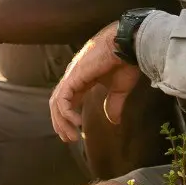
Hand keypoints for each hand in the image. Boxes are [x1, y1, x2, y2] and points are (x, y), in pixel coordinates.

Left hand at [50, 23, 141, 142]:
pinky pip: (63, 98)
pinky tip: (77, 123)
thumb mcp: (119, 89)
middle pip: (57, 103)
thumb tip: (113, 121)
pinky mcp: (74, 76)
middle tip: (70, 139)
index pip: (66, 100)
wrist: (128, 45)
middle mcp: (73, 77)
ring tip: (73, 136)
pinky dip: (67, 113)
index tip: (74, 133)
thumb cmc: (125, 62)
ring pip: (57, 102)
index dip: (66, 118)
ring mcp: (72, 75)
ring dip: (62, 122)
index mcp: (81, 79)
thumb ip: (113, 104)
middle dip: (60, 123)